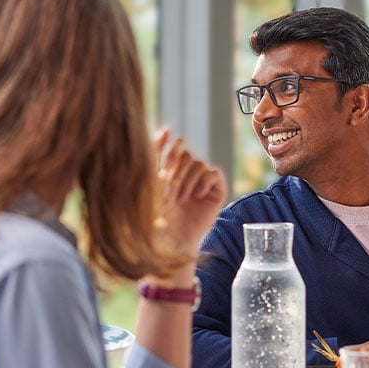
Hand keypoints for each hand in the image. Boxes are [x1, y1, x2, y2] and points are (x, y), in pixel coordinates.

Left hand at [154, 129, 226, 257]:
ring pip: (199, 163)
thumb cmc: (157, 215)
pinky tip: (197, 196)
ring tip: (180, 200)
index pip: (175, 148)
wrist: (172, 239)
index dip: (170, 151)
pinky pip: (213, 174)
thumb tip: (166, 128)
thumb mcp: (153, 182)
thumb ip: (156, 154)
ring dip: (187, 181)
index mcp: (172, 169)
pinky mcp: (216, 191)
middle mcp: (188, 173)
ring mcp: (202, 181)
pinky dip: (204, 182)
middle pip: (187, 154)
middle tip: (169, 194)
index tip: (163, 168)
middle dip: (177, 172)